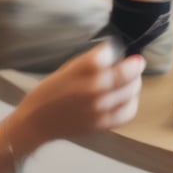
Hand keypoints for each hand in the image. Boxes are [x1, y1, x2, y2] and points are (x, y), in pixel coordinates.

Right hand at [15, 41, 145, 150]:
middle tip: (134, 62)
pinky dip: (132, 102)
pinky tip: (127, 97)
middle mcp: (94, 89)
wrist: (36, 122)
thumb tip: (112, 50)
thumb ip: (91, 60)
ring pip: (131, 91)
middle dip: (134, 65)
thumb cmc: (48, 93)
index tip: (117, 48)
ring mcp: (100, 109)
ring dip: (135, 82)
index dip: (116, 49)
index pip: (110, 53)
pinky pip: (128, 112)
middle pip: (127, 73)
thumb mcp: (67, 68)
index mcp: (81, 72)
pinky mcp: (103, 124)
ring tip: (132, 79)